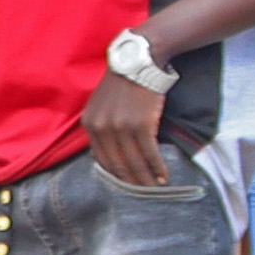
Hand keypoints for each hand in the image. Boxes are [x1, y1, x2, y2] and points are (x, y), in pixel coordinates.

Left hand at [83, 63, 175, 187]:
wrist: (139, 61)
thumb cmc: (122, 83)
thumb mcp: (101, 104)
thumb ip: (101, 127)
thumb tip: (106, 156)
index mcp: (90, 124)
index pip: (101, 159)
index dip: (115, 176)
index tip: (126, 185)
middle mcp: (102, 128)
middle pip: (117, 164)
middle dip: (131, 182)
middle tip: (143, 194)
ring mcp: (121, 127)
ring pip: (134, 162)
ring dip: (146, 179)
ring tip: (155, 188)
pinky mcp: (141, 124)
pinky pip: (150, 153)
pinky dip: (158, 167)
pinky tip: (164, 176)